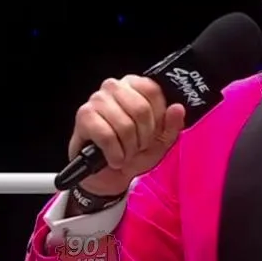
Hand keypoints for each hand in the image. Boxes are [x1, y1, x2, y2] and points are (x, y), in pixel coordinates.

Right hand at [68, 75, 186, 195]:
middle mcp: (114, 87)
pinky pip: (107, 136)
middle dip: (143, 137)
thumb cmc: (134, 152)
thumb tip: (177, 109)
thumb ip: (172, 125)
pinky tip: (114, 157)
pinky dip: (115, 154)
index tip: (153, 133)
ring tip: (125, 152)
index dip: (157, 118)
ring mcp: (97, 100)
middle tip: (138, 146)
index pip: (153, 91)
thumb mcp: (160, 141)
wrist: (110, 175)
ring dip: (129, 148)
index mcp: (134, 85)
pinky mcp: (84, 117)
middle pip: (140, 109)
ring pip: (124, 125)